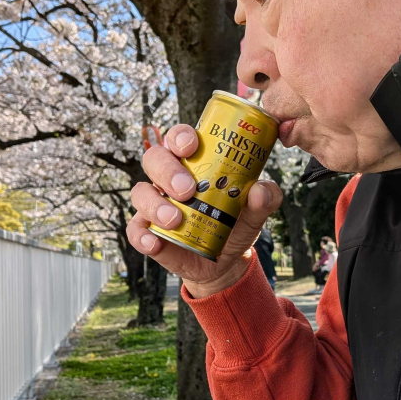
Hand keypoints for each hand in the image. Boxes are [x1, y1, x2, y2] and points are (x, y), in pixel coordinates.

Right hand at [126, 124, 281, 298]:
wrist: (225, 263)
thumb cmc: (234, 225)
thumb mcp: (255, 212)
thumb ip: (265, 198)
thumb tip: (260, 190)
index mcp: (193, 164)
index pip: (179, 138)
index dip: (180, 136)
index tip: (190, 147)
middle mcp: (168, 179)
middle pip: (154, 159)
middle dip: (167, 170)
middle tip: (187, 190)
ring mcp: (154, 204)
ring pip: (140, 192)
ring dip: (154, 204)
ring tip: (175, 219)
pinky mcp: (147, 231)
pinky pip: (135, 230)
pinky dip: (143, 236)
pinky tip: (156, 242)